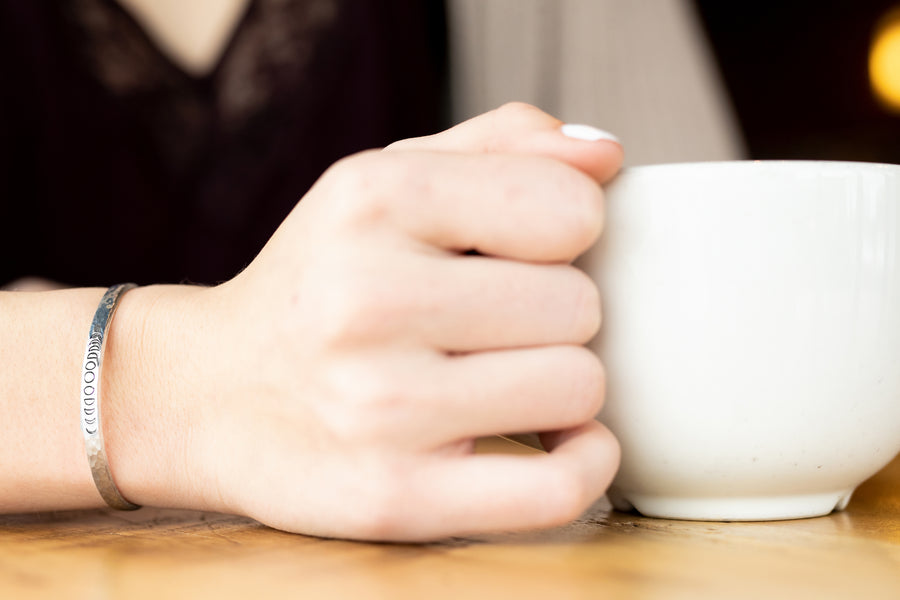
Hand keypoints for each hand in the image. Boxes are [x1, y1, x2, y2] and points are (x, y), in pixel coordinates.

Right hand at [176, 103, 622, 540]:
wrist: (214, 392)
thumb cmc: (323, 280)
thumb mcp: (387, 181)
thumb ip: (502, 146)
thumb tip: (606, 157)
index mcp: (373, 199)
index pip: (572, 209)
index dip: (565, 233)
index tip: (521, 252)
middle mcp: (366, 300)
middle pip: (580, 306)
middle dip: (552, 315)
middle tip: (490, 326)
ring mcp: (378, 407)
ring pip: (578, 388)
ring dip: (555, 386)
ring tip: (492, 378)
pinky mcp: (393, 497)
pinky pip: (558, 488)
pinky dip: (582, 464)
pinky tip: (548, 440)